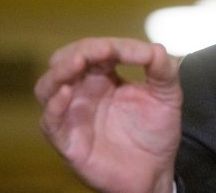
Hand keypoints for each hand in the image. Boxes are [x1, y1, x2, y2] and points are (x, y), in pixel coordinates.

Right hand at [35, 38, 181, 192]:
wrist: (156, 171)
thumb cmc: (156, 131)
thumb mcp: (167, 94)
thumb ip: (164, 69)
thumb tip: (154, 48)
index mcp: (105, 76)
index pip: (96, 50)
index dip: (108, 45)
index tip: (123, 49)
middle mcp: (84, 91)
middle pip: (65, 61)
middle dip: (80, 51)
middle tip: (100, 50)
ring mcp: (73, 114)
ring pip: (47, 86)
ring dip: (59, 71)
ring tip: (77, 63)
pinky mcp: (68, 140)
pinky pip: (50, 121)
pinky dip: (54, 105)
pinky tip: (67, 93)